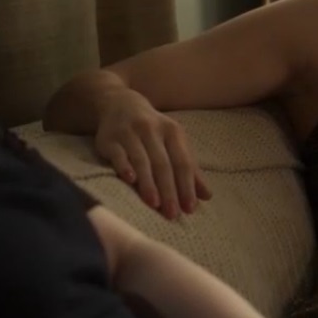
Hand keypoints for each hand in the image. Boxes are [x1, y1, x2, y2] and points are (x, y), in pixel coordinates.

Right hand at [93, 88, 210, 219]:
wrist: (120, 103)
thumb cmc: (153, 130)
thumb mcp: (174, 142)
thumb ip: (189, 169)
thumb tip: (207, 196)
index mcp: (172, 132)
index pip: (182, 162)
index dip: (187, 185)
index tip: (190, 209)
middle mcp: (152, 130)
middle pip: (163, 163)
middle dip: (169, 190)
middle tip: (173, 214)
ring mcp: (130, 133)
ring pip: (141, 160)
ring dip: (148, 183)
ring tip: (154, 204)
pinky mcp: (110, 138)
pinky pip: (118, 154)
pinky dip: (124, 166)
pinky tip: (129, 180)